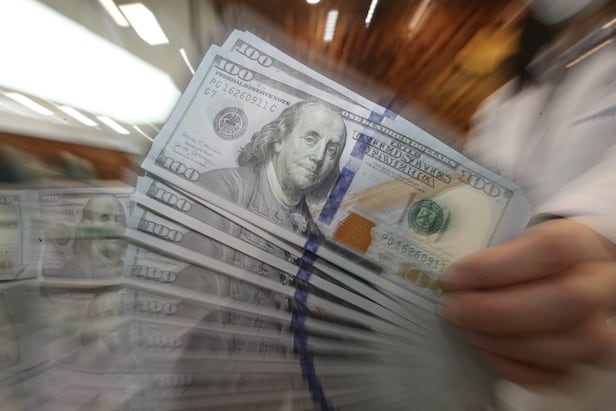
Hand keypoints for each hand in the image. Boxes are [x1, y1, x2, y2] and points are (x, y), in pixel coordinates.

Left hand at [440, 218, 615, 384]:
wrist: (564, 269)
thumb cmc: (526, 250)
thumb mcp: (514, 230)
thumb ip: (485, 240)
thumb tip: (437, 256)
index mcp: (579, 241)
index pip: (549, 250)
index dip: (496, 267)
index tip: (453, 276)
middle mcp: (599, 284)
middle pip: (564, 302)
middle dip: (496, 312)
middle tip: (452, 309)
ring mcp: (598, 325)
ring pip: (567, 345)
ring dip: (502, 341)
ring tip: (464, 329)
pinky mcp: (584, 360)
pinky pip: (554, 374)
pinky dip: (511, 365)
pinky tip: (483, 347)